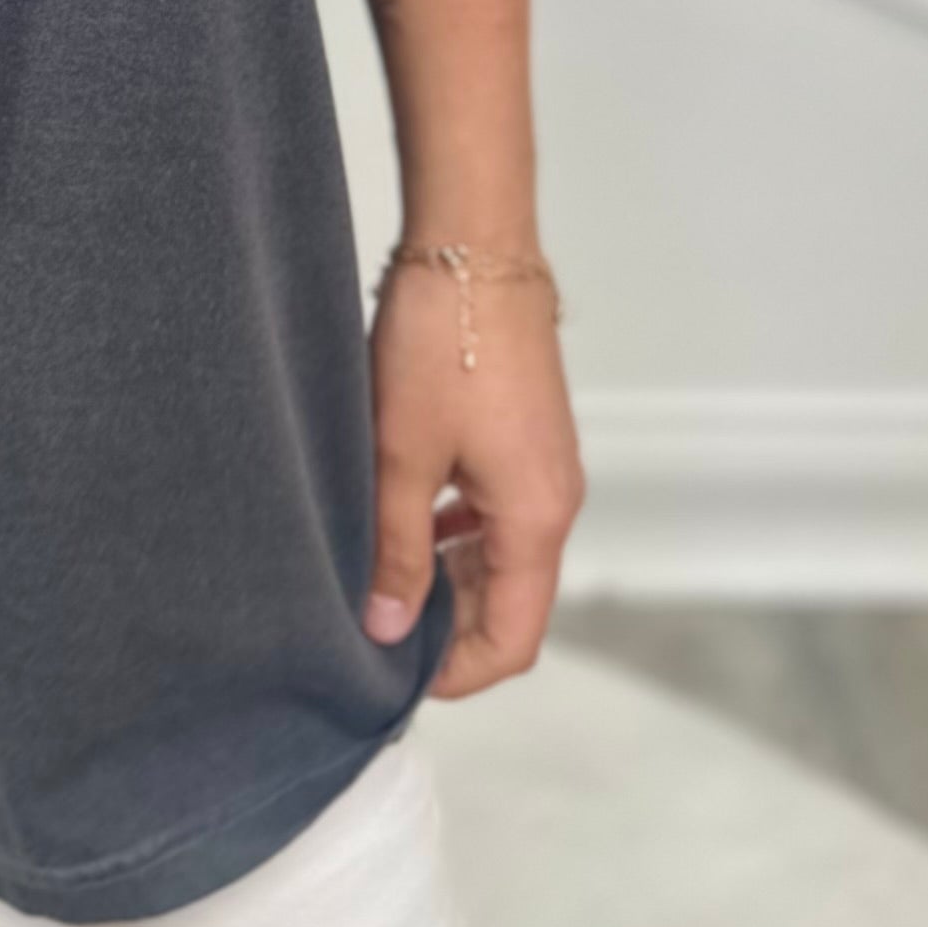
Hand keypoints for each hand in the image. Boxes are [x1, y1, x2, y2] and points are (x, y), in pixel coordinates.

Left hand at [361, 262, 583, 697]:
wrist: (472, 248)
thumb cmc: (437, 346)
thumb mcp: (401, 454)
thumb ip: (396, 546)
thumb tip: (388, 628)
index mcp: (535, 519)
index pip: (514, 639)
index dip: (459, 673)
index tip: (395, 677)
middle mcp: (553, 501)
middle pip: (512, 603)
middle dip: (450, 630)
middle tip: (374, 630)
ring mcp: (543, 467)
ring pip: (502, 557)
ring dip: (450, 579)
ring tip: (379, 580)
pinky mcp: (525, 437)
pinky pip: (498, 513)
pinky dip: (457, 534)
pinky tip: (405, 522)